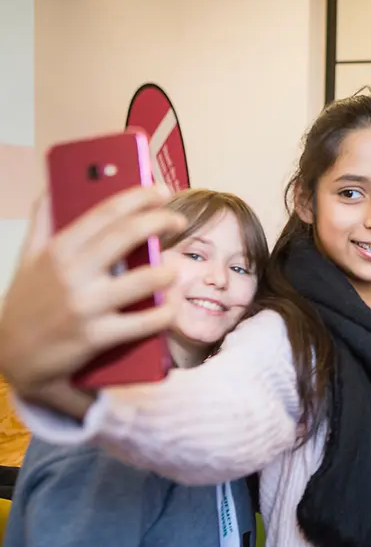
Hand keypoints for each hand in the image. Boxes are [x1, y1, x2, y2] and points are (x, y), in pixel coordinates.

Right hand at [0, 186, 185, 403]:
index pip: (104, 213)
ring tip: (175, 268)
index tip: (160, 190)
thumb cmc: (27, 304)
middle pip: (126, 235)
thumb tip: (52, 189)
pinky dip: (165, 312)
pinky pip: (144, 322)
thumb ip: (42, 224)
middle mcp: (71, 274)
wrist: (12, 357)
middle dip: (160, 221)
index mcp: (57, 250)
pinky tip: (171, 306)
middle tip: (178, 219)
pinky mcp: (96, 336)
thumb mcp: (27, 259)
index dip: (137, 197)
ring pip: (143, 280)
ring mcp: (85, 305)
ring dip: (168, 271)